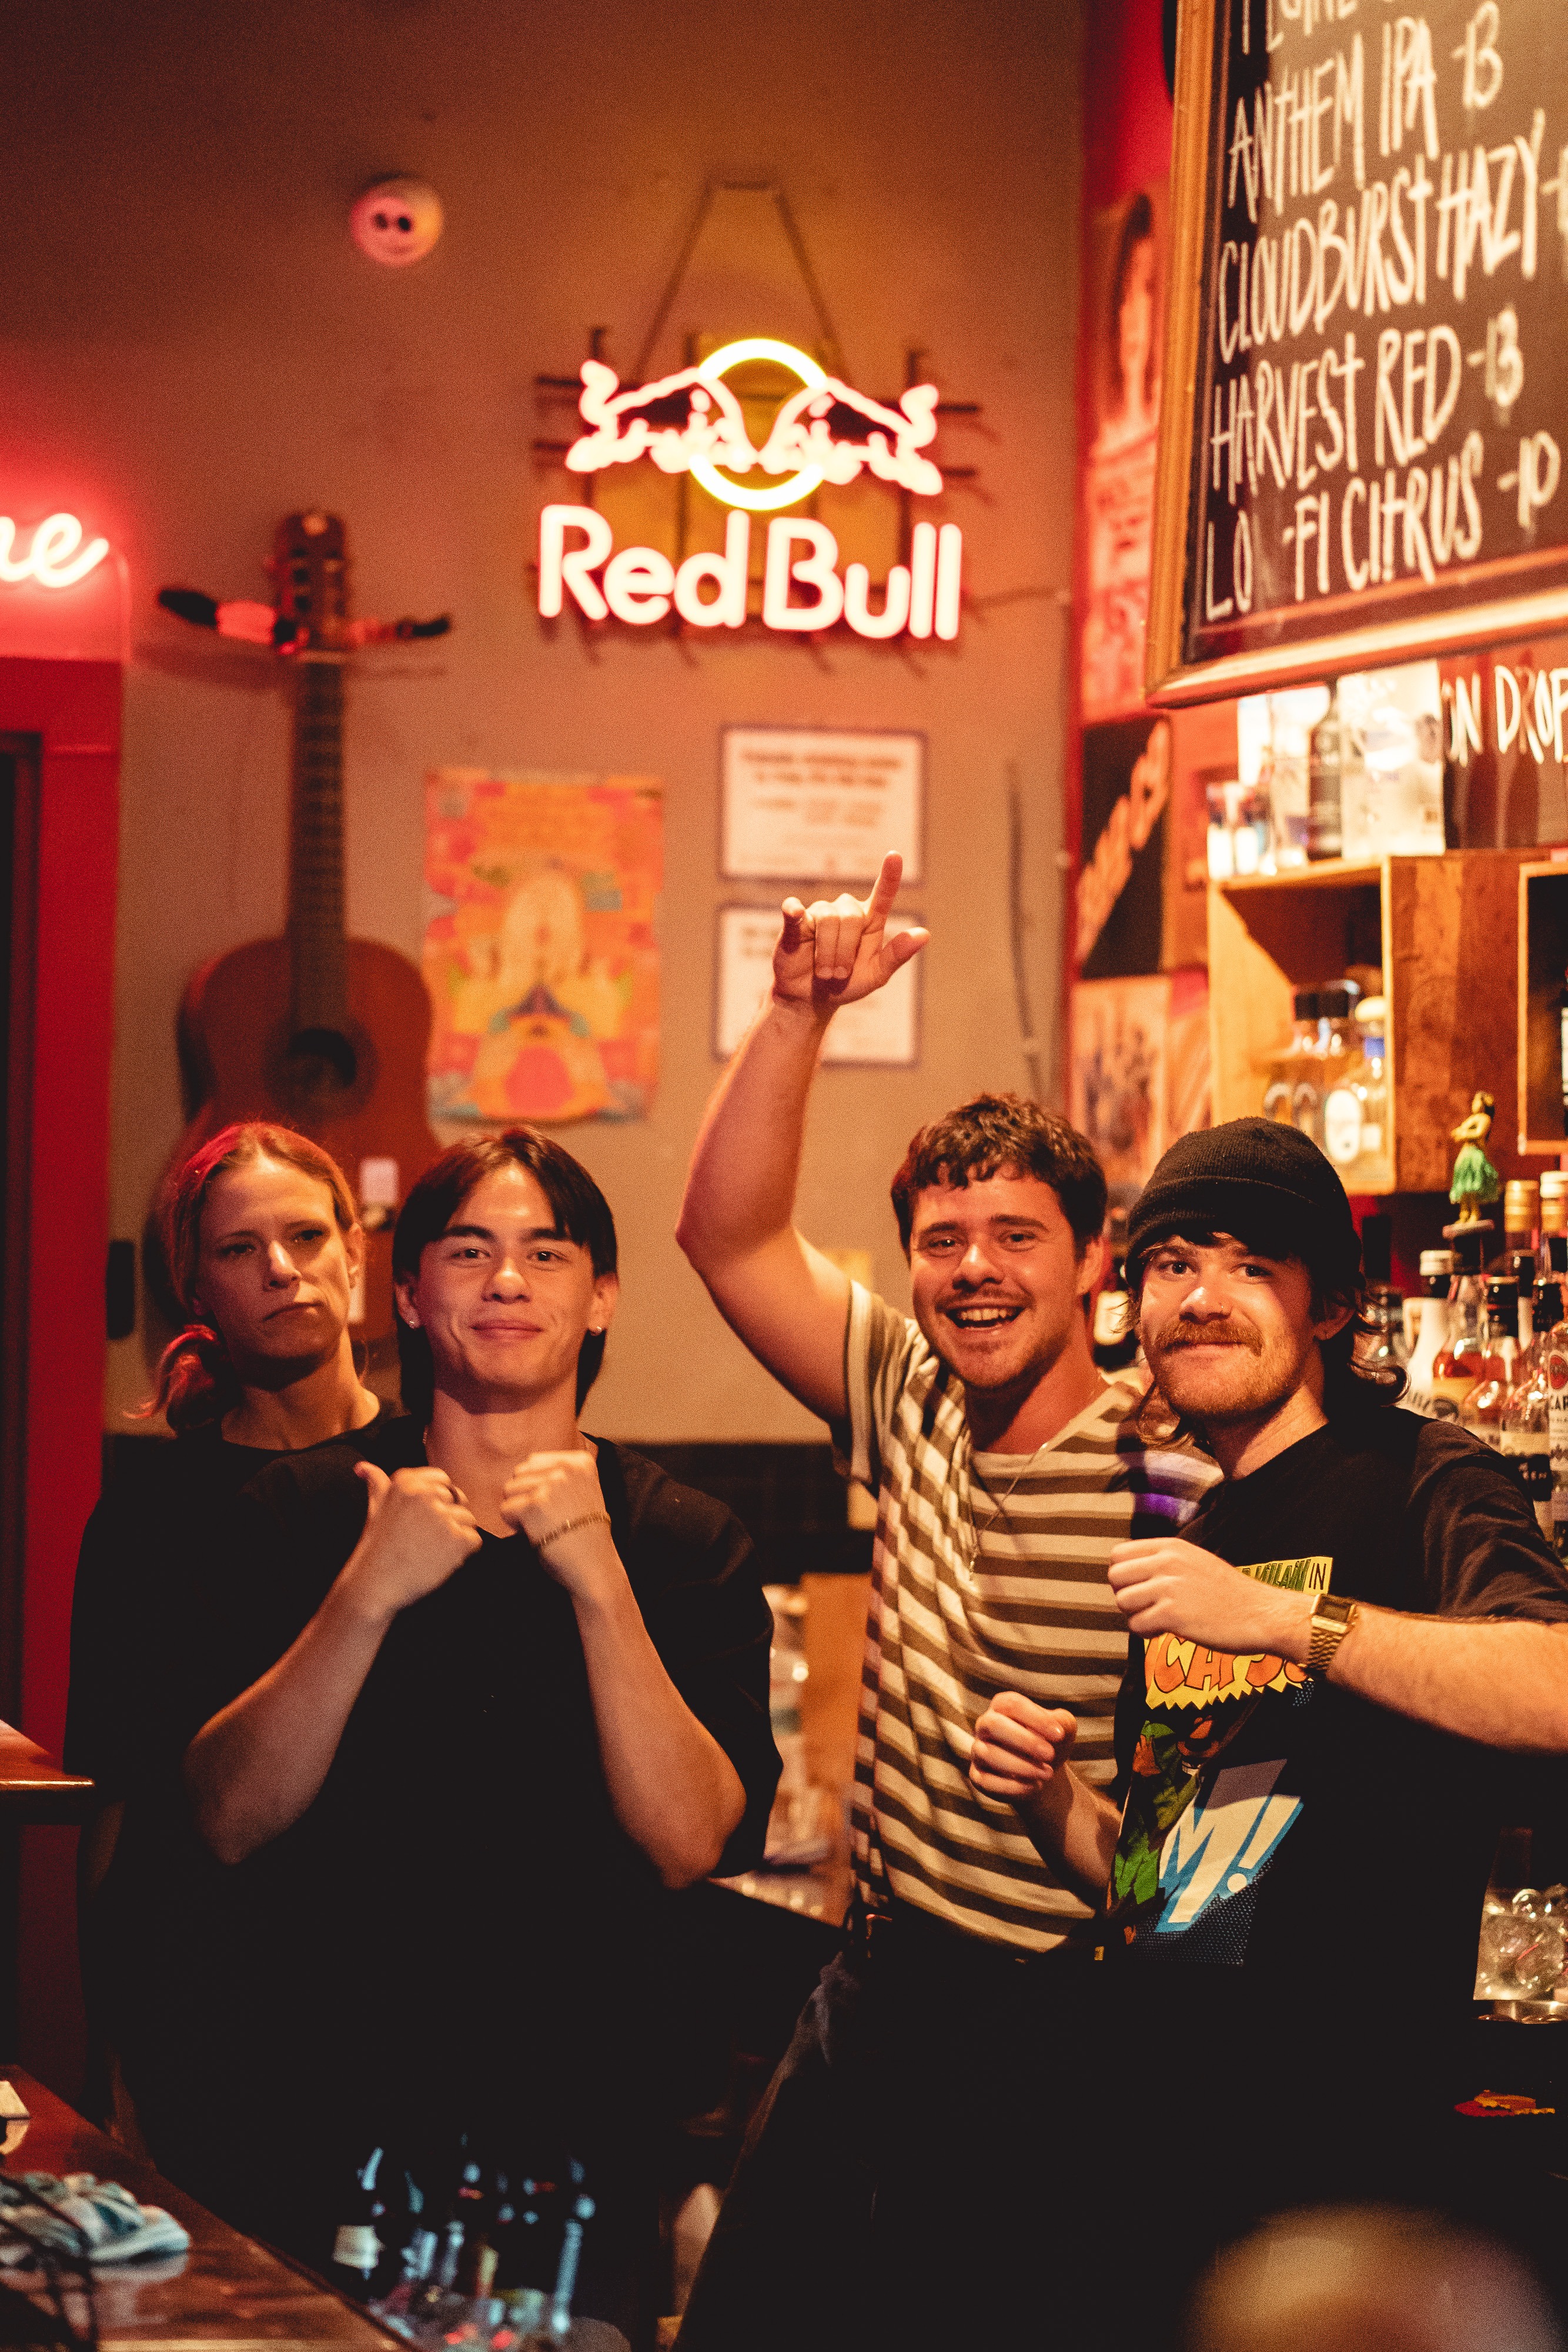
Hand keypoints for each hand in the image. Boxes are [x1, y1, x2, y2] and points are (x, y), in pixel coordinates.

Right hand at [343, 1463, 481, 1618]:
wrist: (374, 1585)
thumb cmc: (377, 1547)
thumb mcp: (376, 1509)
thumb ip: (377, 1484)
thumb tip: (362, 1467)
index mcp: (406, 1481)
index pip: (443, 1481)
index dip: (437, 1502)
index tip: (419, 1521)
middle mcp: (425, 1494)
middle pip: (457, 1499)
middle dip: (445, 1520)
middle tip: (421, 1540)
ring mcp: (442, 1516)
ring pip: (467, 1519)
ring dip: (454, 1537)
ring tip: (428, 1551)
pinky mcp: (457, 1540)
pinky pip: (474, 1540)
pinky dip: (462, 1554)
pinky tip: (438, 1560)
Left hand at [502, 1448, 620, 1597]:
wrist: (595, 1565)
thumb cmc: (583, 1533)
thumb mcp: (579, 1490)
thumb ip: (556, 1474)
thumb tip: (519, 1471)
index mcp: (580, 1461)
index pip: (533, 1461)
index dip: (536, 1486)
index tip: (557, 1505)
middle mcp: (567, 1467)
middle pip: (519, 1473)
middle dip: (525, 1496)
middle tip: (547, 1517)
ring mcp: (551, 1485)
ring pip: (509, 1489)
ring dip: (519, 1510)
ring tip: (542, 1525)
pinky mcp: (536, 1505)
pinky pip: (505, 1510)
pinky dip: (515, 1526)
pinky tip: (536, 1534)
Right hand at [772, 852, 928, 1015]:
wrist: (811, 999)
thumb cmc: (846, 984)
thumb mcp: (876, 975)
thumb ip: (897, 955)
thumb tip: (925, 934)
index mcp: (870, 921)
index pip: (883, 895)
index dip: (889, 876)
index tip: (894, 855)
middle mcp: (846, 911)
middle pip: (851, 917)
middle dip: (846, 951)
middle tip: (839, 974)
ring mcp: (819, 913)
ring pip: (827, 920)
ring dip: (827, 953)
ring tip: (825, 972)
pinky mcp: (794, 922)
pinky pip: (794, 910)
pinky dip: (793, 911)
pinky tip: (795, 913)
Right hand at [970, 1693, 1077, 1803]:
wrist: (1044, 1773)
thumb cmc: (1051, 1742)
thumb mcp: (1063, 1729)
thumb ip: (1062, 1722)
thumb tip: (1056, 1727)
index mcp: (1002, 1706)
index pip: (1011, 1704)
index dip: (1035, 1718)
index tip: (1059, 1735)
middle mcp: (985, 1725)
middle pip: (994, 1725)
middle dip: (1024, 1741)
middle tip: (1050, 1754)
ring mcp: (978, 1751)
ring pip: (989, 1754)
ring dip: (1022, 1766)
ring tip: (1047, 1773)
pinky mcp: (978, 1777)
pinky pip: (987, 1781)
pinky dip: (1013, 1786)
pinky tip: (1036, 1786)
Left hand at [1107, 1537, 1309, 1660]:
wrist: (1262, 1615)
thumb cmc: (1229, 1594)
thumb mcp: (1195, 1562)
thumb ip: (1164, 1562)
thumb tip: (1130, 1573)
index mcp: (1171, 1546)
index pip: (1118, 1554)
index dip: (1125, 1576)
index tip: (1141, 1589)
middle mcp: (1167, 1562)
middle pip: (1115, 1577)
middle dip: (1125, 1595)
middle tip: (1148, 1607)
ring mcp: (1170, 1587)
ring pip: (1122, 1602)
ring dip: (1136, 1615)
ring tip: (1160, 1619)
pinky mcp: (1173, 1614)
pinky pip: (1137, 1625)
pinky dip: (1148, 1633)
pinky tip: (1167, 1630)